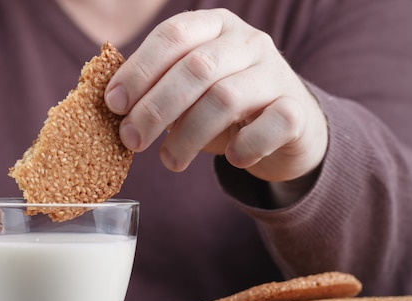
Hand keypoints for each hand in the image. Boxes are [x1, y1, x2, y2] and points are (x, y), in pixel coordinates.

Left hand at [105, 9, 327, 182]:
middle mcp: (248, 41)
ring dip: (188, 136)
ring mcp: (276, 73)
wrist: (287, 127)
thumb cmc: (223, 109)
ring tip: (170, 161)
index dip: (139, 70)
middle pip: (196, 68)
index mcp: (214, 27)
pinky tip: (231, 158)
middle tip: (132, 140)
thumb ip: (158, 91)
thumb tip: (116, 109)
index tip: (114, 104)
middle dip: (156, 108)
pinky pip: (270, 126)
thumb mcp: (188, 92)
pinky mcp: (298, 109)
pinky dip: (245, 147)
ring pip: (225, 99)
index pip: (172, 35)